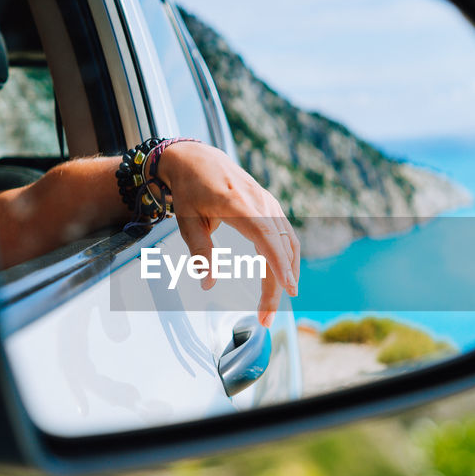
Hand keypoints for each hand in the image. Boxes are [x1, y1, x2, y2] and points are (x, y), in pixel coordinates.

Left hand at [156, 141, 299, 326]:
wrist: (196, 158)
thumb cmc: (190, 189)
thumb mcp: (187, 220)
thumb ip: (200, 252)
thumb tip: (208, 284)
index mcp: (239, 204)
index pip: (266, 237)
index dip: (279, 264)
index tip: (288, 288)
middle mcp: (260, 203)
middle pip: (280, 247)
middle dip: (278, 285)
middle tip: (265, 317)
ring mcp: (269, 204)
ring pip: (288, 244)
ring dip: (285, 276)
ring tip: (271, 305)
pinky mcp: (270, 208)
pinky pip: (285, 237)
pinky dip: (285, 260)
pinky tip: (279, 279)